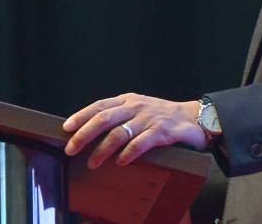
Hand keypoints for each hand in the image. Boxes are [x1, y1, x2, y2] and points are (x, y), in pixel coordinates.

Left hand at [62, 93, 206, 168]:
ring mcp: (149, 118)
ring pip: (119, 133)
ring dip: (103, 149)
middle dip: (85, 134)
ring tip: (93, 162)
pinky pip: (141, 143)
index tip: (66, 128)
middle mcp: (136, 107)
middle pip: (104, 119)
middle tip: (71, 148)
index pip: (99, 106)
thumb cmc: (162, 115)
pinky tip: (120, 162)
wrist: (194, 117)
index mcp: (128, 100)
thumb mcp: (139, 108)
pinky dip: (128, 153)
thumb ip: (119, 115)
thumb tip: (91, 130)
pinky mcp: (162, 131)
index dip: (81, 116)